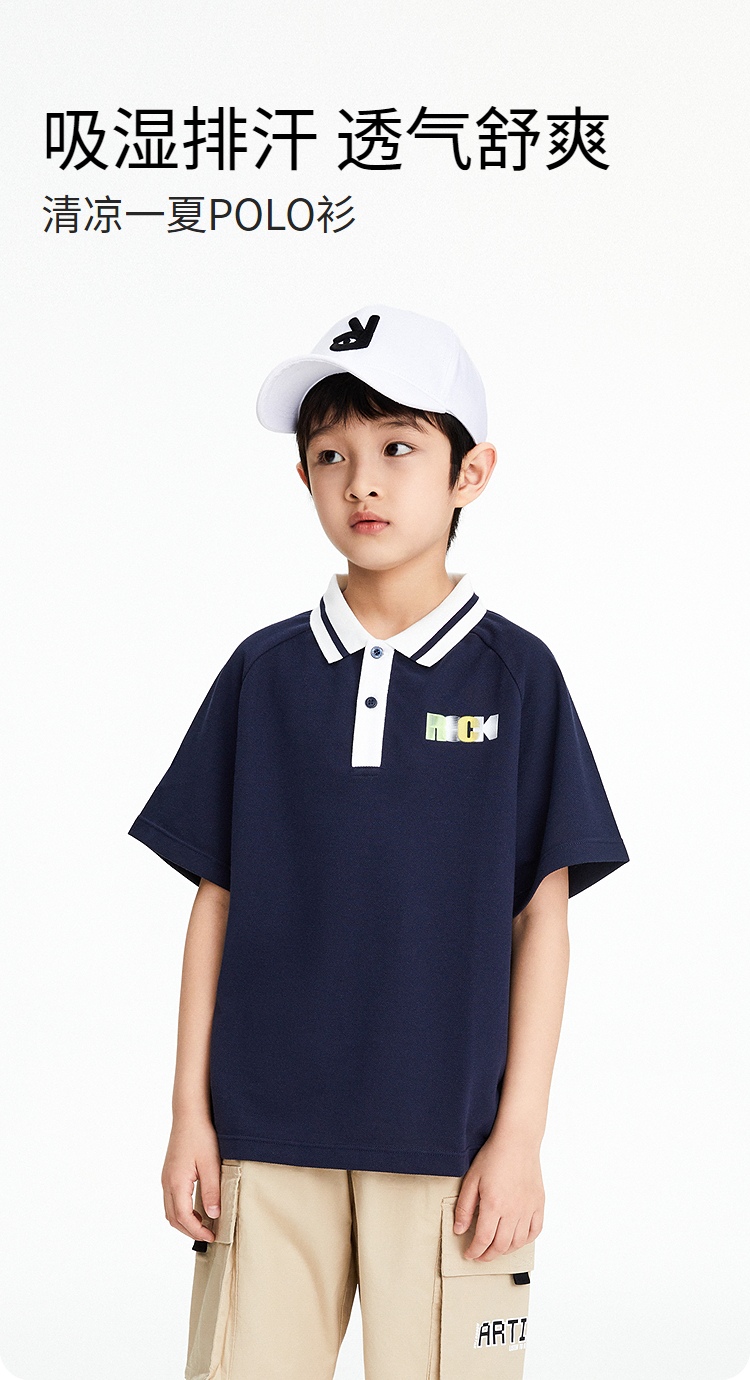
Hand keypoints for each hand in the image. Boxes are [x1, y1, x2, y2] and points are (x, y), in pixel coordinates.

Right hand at [161, 1115, 221, 1241]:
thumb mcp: (211, 1164)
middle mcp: (167, 1183)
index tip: (212, 1236)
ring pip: (170, 1210)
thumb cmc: (200, 1135)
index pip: (184, 1218)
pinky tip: (196, 1207)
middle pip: (173, 1218)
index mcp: (176, 1183)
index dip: (197, 1231)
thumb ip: (212, 1191)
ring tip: (204, 1224)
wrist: (189, 1114)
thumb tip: (213, 1215)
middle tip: (208, 1235)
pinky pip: (171, 1199)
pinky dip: (181, 1210)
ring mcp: (166, 1178)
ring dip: (184, 1221)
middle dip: (189, 1231)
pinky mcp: (169, 1173)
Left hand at [453, 1137, 544, 1261]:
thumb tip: (459, 1231)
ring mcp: (528, 1208)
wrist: (517, 1141)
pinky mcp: (539, 1204)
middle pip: (501, 1246)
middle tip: (480, 1255)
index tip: (469, 1254)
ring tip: (495, 1249)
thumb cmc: (493, 1157)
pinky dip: (525, 1240)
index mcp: (494, 1205)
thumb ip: (463, 1208)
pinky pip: (535, 1231)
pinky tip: (516, 1239)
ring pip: (518, 1242)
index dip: (475, 1251)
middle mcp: (513, 1211)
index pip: (483, 1240)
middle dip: (488, 1255)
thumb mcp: (471, 1180)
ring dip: (505, 1251)